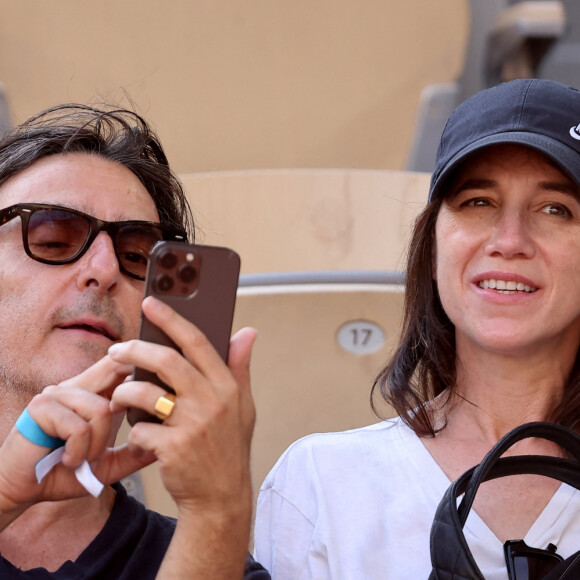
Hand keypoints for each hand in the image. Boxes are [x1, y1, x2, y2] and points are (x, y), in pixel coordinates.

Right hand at [0, 357, 155, 521]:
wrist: (18, 490)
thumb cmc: (61, 473)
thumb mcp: (106, 464)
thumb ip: (133, 453)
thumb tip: (167, 443)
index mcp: (90, 394)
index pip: (121, 368)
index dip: (142, 372)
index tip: (159, 387)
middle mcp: (75, 387)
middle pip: (114, 369)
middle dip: (130, 394)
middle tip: (132, 419)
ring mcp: (56, 394)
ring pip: (101, 409)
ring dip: (98, 443)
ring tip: (85, 458)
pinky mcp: (40, 408)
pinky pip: (78, 426)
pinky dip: (79, 449)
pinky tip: (69, 460)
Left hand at [108, 296, 256, 516]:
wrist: (220, 496)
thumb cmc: (228, 446)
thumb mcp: (243, 405)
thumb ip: (240, 366)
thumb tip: (248, 331)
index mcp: (227, 385)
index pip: (197, 341)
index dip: (171, 319)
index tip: (151, 303)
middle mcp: (212, 401)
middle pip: (166, 360)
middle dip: (135, 349)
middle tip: (117, 349)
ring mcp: (192, 425)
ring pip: (145, 392)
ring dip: (124, 391)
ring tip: (119, 395)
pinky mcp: (173, 448)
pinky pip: (139, 427)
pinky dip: (133, 429)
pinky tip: (138, 434)